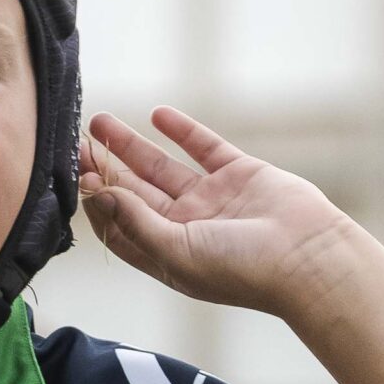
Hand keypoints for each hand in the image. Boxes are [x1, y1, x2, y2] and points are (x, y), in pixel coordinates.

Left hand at [77, 108, 354, 312]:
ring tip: (100, 122)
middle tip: (76, 142)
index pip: (119, 226)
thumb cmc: (241, 270)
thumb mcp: (176, 251)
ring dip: (130, 145)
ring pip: (161, 166)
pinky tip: (158, 114)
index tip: (79, 177)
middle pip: (133, 192)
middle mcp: (185, 227)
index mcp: (167, 254)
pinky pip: (204, 147)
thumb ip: (135, 222)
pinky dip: (181, 130)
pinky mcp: (239, 175)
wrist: (307, 258)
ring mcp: (212, 200)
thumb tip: (97, 194)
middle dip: (104, 167)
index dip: (98, 202)